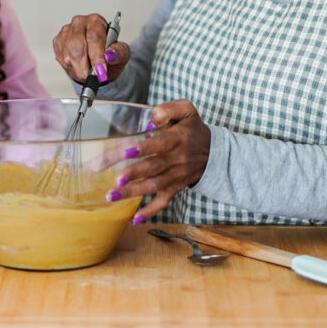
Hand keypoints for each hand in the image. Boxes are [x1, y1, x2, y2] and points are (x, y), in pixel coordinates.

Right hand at [52, 13, 129, 84]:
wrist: (98, 59)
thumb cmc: (110, 53)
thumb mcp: (122, 53)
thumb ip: (118, 53)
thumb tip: (110, 55)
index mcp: (96, 21)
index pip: (94, 38)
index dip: (97, 56)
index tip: (100, 70)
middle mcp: (79, 23)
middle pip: (77, 45)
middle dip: (84, 65)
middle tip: (90, 77)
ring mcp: (66, 31)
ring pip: (67, 54)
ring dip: (77, 68)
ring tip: (86, 72)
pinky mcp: (58, 41)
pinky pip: (61, 58)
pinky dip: (70, 67)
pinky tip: (78, 66)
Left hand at [107, 99, 208, 222]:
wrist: (214, 153)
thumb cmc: (193, 129)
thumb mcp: (187, 110)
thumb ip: (169, 109)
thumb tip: (152, 118)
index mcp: (178, 139)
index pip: (160, 144)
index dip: (143, 149)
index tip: (125, 151)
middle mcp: (177, 159)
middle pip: (153, 167)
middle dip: (132, 174)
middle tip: (115, 178)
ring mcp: (176, 176)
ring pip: (154, 186)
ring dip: (133, 192)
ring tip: (111, 195)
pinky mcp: (175, 188)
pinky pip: (163, 202)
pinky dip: (150, 211)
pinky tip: (134, 218)